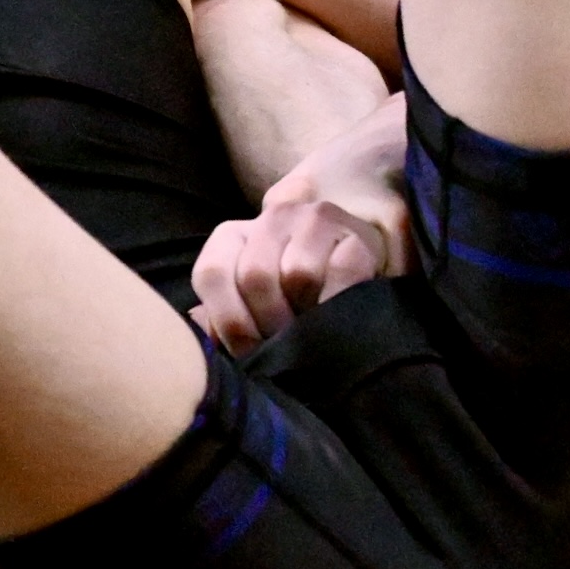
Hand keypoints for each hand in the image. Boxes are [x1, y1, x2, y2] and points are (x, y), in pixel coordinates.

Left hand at [191, 95, 410, 356]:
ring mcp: (318, 219)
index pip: (213, 273)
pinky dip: (341, 303)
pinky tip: (342, 314)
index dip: (228, 322)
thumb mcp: (254, 297)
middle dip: (271, 326)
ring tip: (314, 327)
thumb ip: (225, 313)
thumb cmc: (296, 291)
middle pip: (256, 277)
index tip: (248, 352)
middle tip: (287, 349)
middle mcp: (273, 217)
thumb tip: (204, 332)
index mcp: (235, 234)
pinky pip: (344, 274)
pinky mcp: (359, 234)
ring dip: (308, 313)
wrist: (365, 237)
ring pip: (299, 274)